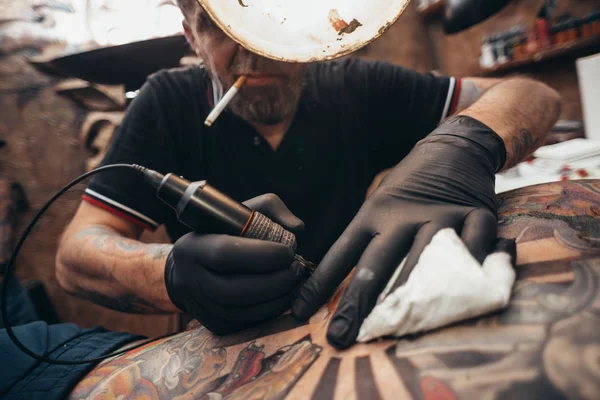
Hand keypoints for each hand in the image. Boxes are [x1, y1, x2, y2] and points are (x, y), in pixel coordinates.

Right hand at [165, 194, 307, 334]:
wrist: (190, 268)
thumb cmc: (223, 234)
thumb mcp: (241, 212)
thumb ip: (271, 209)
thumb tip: (297, 228)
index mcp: (192, 247)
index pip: (225, 254)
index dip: (261, 256)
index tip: (289, 252)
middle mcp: (188, 279)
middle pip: (234, 289)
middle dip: (275, 281)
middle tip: (298, 270)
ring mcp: (199, 306)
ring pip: (241, 311)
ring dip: (276, 300)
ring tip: (296, 284)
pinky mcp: (213, 325)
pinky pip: (245, 323)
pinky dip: (269, 313)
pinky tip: (284, 298)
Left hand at [291, 115, 506, 348]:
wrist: (452, 150)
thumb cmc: (409, 189)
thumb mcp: (379, 205)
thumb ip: (366, 239)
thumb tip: (334, 286)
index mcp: (373, 213)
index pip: (341, 252)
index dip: (320, 283)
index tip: (300, 312)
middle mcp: (403, 217)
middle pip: (375, 264)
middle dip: (355, 303)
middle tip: (340, 336)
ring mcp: (441, 216)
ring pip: (420, 262)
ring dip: (404, 300)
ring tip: (391, 329)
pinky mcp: (476, 215)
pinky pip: (473, 249)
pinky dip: (469, 273)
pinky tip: (460, 298)